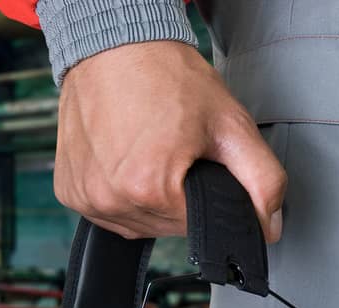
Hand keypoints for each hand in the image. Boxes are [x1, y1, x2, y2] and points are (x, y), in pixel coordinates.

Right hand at [55, 41, 285, 241]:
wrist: (116, 48)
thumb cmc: (167, 78)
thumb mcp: (230, 124)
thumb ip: (263, 180)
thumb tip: (269, 226)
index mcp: (149, 188)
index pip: (197, 225)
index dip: (207, 195)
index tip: (198, 160)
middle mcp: (110, 199)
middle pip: (165, 227)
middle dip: (178, 196)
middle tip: (175, 150)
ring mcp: (85, 198)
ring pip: (137, 224)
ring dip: (149, 199)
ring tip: (149, 152)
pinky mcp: (69, 192)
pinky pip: (106, 212)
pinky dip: (120, 193)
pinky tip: (125, 159)